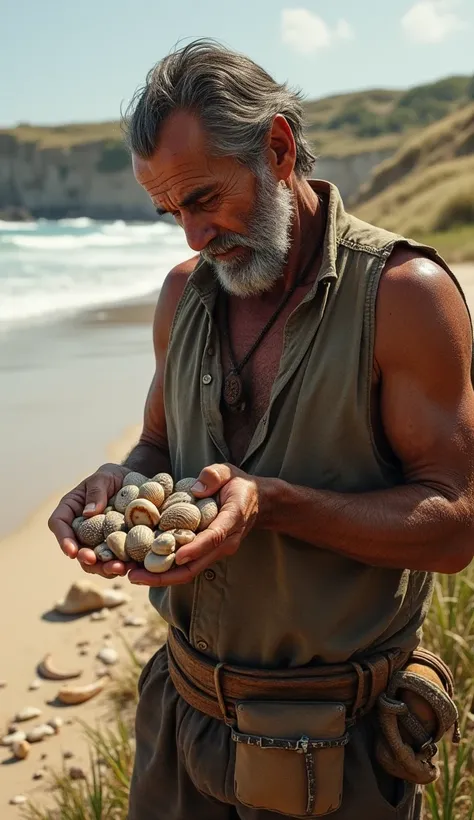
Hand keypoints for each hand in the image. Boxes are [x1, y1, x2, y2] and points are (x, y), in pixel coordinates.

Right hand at [48, 463, 135, 577]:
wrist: (135, 482)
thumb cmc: (113, 476)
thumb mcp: (104, 476)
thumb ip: (96, 491)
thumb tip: (89, 512)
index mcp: (71, 509)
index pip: (59, 524)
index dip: (63, 539)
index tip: (72, 551)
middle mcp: (81, 528)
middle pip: (77, 549)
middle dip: (85, 558)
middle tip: (94, 561)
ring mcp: (97, 540)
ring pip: (95, 560)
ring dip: (104, 568)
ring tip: (118, 569)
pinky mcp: (115, 547)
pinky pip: (114, 560)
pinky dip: (120, 566)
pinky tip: (131, 567)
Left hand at [128, 463, 260, 586]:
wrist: (257, 502)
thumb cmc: (238, 484)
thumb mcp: (228, 471)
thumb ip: (214, 476)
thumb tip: (196, 489)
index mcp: (232, 520)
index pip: (214, 537)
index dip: (196, 548)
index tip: (177, 557)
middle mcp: (225, 542)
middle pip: (195, 565)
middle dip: (165, 574)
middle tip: (135, 575)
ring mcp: (216, 551)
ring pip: (189, 571)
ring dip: (161, 577)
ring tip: (133, 575)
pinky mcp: (207, 554)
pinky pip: (187, 566)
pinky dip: (165, 571)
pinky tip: (143, 569)